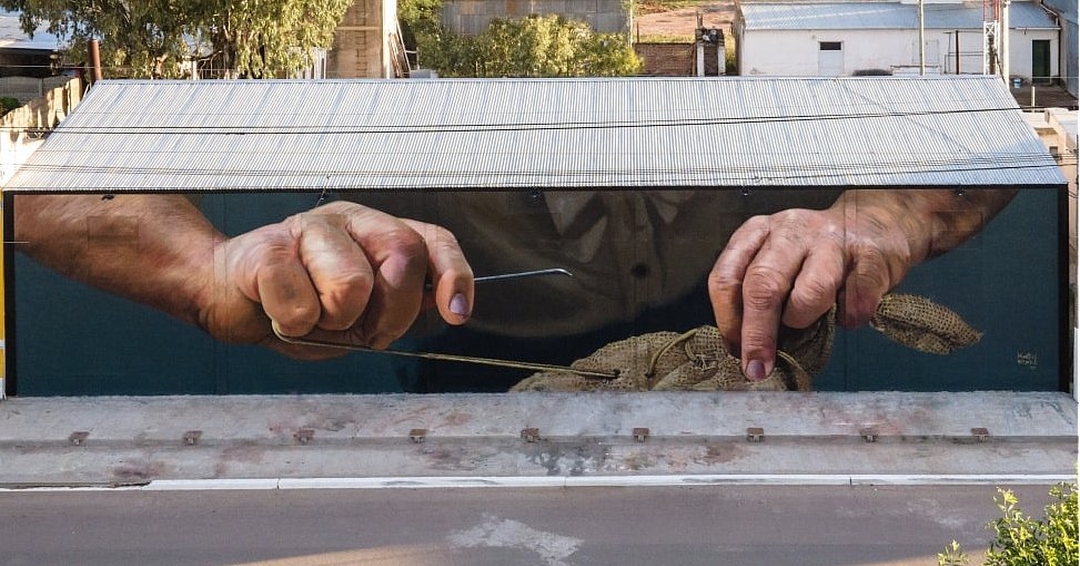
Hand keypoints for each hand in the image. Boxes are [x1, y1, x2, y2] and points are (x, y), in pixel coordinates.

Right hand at [198, 201, 473, 358]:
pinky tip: (278, 314)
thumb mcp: (363, 313)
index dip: (452, 274)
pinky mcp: (266, 249)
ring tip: (311, 316)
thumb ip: (403, 304)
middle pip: (404, 256)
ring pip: (351, 284)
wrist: (227, 297)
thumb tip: (448, 306)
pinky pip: (299, 304)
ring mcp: (308, 229)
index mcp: (378, 232)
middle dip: (389, 312)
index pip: (433, 240)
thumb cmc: (301, 304)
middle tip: (354, 326)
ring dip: (333, 321)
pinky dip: (292, 326)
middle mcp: (350, 219)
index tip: (457, 314)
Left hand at [708, 190, 973, 379]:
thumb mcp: (775, 260)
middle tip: (757, 368)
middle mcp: (790, 231)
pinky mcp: (871, 257)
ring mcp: (832, 241)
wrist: (877, 223)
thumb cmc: (815, 253)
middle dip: (757, 334)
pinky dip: (849, 318)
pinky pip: (855, 301)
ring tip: (810, 324)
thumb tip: (743, 349)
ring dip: (804, 319)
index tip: (734, 350)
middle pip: (763, 284)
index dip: (729, 319)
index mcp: (758, 232)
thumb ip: (755, 294)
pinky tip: (847, 314)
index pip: (727, 276)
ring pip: (810, 291)